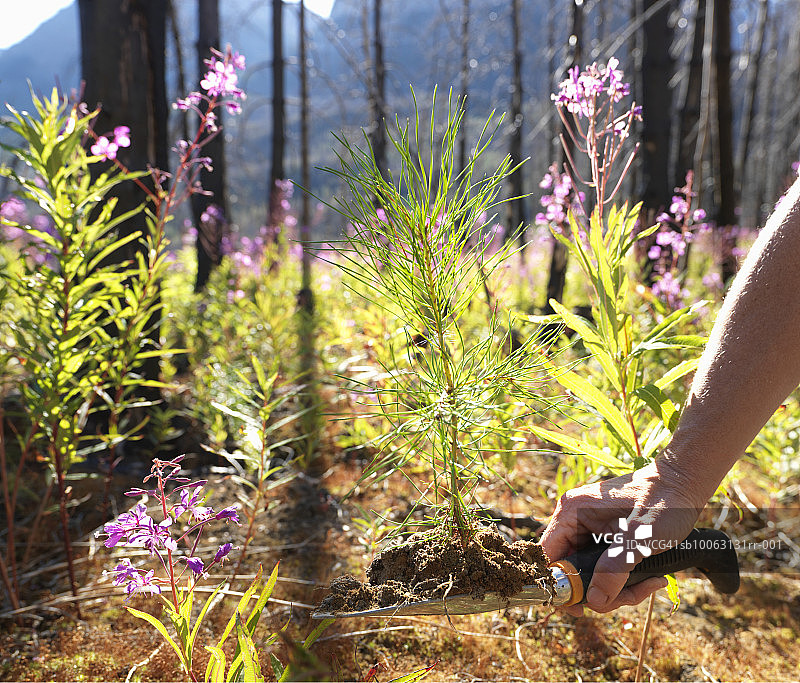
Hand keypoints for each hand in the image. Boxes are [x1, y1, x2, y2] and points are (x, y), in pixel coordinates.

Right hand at [540, 459, 703, 615]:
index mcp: (572, 513)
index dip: (558, 585)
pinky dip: (624, 580)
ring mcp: (588, 529)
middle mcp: (574, 521)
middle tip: (628, 597)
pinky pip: (604, 568)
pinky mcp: (603, 537)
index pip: (548, 555)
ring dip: (617, 589)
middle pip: (570, 570)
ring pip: (590, 573)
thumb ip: (613, 570)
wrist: (683, 485)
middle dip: (599, 591)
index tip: (582, 607)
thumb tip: (594, 602)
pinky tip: (651, 578)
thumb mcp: (638, 539)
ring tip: (650, 584)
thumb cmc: (663, 504)